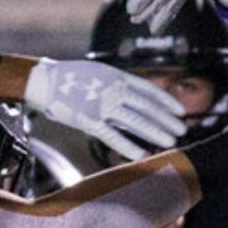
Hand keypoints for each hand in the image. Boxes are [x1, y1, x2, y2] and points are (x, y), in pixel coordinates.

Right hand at [24, 57, 184, 162]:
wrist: (45, 80)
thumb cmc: (73, 77)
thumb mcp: (100, 72)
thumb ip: (119, 84)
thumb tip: (138, 97)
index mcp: (117, 77)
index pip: (149, 91)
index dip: (166, 102)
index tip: (180, 112)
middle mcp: (113, 90)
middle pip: (147, 108)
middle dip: (166, 120)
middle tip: (181, 131)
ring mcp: (102, 106)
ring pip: (135, 122)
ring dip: (154, 133)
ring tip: (170, 142)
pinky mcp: (89, 121)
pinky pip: (112, 136)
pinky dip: (128, 146)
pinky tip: (142, 155)